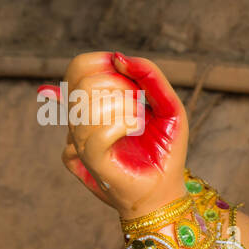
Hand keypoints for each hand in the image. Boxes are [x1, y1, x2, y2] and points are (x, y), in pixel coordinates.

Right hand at [57, 51, 187, 218]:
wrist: (166, 191)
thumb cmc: (166, 149)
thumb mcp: (168, 105)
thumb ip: (149, 76)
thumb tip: (118, 57)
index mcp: (94, 102)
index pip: (80, 65)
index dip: (106, 65)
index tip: (133, 84)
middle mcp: (81, 119)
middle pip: (84, 82)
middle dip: (121, 87)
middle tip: (141, 108)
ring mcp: (80, 140)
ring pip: (87, 104)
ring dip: (126, 108)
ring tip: (140, 124)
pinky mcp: (89, 160)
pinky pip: (98, 131)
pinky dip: (125, 124)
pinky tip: (137, 131)